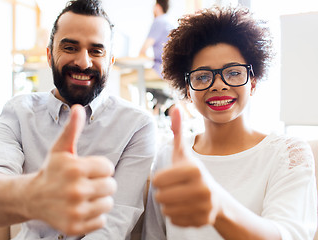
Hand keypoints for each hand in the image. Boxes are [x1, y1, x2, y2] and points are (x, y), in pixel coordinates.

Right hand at [25, 105, 116, 235]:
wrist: (32, 198)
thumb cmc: (51, 171)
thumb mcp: (60, 149)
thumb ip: (73, 129)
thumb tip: (78, 107)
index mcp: (75, 168)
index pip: (109, 167)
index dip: (100, 168)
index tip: (87, 170)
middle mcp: (75, 190)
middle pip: (111, 186)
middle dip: (101, 183)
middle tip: (86, 183)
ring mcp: (75, 211)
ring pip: (108, 203)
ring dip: (99, 200)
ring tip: (83, 196)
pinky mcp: (75, 228)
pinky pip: (101, 220)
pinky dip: (94, 216)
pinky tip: (80, 208)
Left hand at [153, 106, 219, 226]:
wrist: (216, 197)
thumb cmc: (192, 173)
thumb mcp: (183, 153)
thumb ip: (177, 131)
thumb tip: (174, 107)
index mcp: (195, 169)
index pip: (157, 180)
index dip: (160, 180)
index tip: (170, 177)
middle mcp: (203, 188)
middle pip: (160, 197)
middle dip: (163, 193)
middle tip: (174, 189)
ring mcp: (205, 207)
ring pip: (166, 210)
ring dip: (168, 205)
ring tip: (180, 198)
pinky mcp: (204, 221)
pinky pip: (174, 221)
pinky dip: (176, 216)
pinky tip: (186, 208)